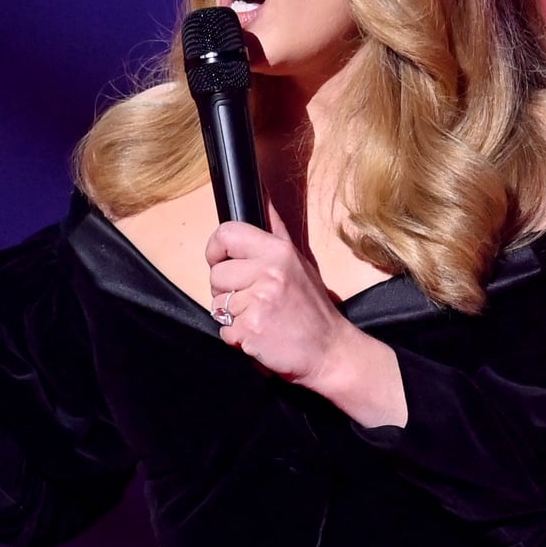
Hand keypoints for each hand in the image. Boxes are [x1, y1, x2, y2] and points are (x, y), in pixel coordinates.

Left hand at [205, 221, 407, 425]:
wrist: (330, 351)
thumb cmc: (313, 309)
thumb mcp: (300, 262)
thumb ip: (276, 232)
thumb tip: (263, 196)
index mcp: (278, 251)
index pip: (226, 234)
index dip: (216, 250)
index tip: (221, 261)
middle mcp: (268, 271)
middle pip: (215, 274)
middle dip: (226, 291)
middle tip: (253, 301)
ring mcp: (258, 301)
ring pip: (216, 305)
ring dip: (232, 317)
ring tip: (260, 318)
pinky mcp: (250, 329)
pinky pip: (224, 330)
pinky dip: (237, 337)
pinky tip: (260, 336)